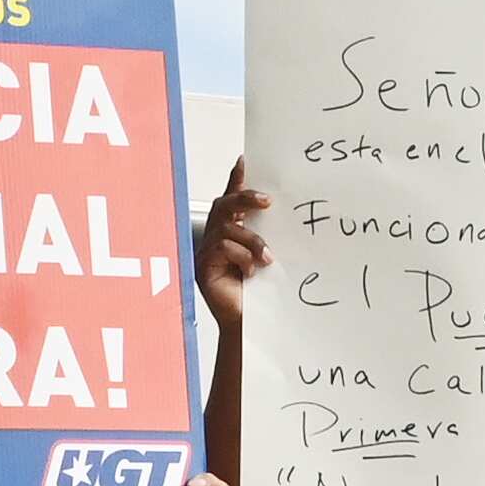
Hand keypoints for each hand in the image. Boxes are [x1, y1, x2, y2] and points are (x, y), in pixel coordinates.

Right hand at [197, 159, 269, 332]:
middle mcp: (215, 240)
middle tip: (267, 201)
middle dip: (245, 198)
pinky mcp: (203, 268)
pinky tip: (251, 273)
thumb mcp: (268, 259)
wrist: (251, 326)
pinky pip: (222, 247)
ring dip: (251, 240)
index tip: (245, 160)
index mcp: (231, 235)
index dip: (235, 180)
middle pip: (224, 206)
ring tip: (267, 259)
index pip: (231, 201)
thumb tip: (281, 213)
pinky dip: (242, 257)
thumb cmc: (260, 294)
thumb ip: (268, 236)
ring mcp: (206, 253)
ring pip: (226, 228)